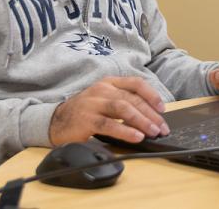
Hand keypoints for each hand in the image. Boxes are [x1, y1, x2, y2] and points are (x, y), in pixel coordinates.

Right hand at [49, 76, 169, 144]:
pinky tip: (136, 137)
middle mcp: (102, 90)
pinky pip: (109, 125)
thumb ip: (124, 102)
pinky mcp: (86, 119)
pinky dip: (125, 131)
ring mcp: (93, 103)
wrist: (55, 121)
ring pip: (123, 108)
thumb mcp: (104, 100)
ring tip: (153, 131)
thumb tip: (151, 116)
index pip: (135, 83)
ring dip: (141, 121)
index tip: (162, 108)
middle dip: (150, 114)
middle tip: (162, 127)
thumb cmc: (85, 112)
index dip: (151, 95)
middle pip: (132, 99)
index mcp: (109, 82)